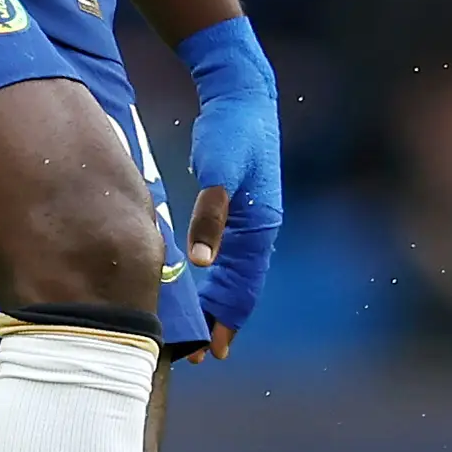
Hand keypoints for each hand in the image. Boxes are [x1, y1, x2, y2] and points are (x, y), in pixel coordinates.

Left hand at [174, 16, 281, 355]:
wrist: (241, 95)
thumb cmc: (230, 131)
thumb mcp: (219, 170)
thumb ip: (210, 215)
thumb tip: (201, 264)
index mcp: (260, 227)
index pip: (244, 286)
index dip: (228, 321)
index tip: (213, 353)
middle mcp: (259, 230)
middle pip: (239, 288)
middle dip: (220, 322)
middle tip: (195, 356)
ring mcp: (248, 221)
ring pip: (231, 275)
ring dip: (213, 304)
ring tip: (193, 332)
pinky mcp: (233, 210)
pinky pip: (222, 256)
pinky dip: (209, 279)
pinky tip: (191, 288)